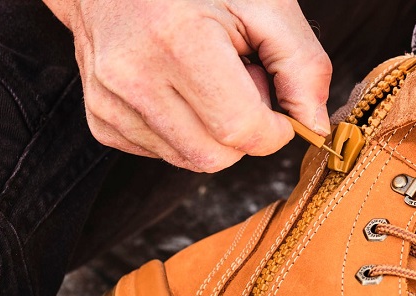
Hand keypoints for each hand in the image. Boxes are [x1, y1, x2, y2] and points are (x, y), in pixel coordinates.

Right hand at [44, 0, 331, 171]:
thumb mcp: (264, 1)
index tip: (278, 104)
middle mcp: (133, 75)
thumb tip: (315, 127)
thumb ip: (302, 65)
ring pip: (191, 161)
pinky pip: (164, 152)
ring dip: (214, 132)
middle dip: (244, 131)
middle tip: (239, 79)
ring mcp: (110, 100)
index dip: (274, 129)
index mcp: (177, 41)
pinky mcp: (101, 118)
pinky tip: (179, 88)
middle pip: (217, 157)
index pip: (241, 131)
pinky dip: (184, 131)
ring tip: (207, 79)